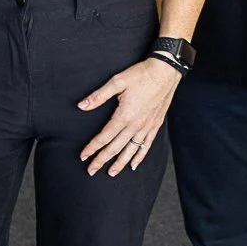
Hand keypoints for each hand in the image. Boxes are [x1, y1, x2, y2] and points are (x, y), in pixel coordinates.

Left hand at [79, 58, 181, 175]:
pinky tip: (134, 165)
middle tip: (91, 170)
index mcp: (124, 115)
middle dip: (102, 160)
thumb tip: (81, 106)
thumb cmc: (141, 75)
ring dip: (120, 163)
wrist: (165, 72)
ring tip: (111, 173)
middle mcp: (135, 125)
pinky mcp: (155, 125)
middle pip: (115, 148)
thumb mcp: (117, 81)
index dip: (92, 147)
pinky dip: (139, 156)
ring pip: (131, 150)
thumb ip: (98, 96)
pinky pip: (146, 146)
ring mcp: (146, 127)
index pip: (104, 137)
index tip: (83, 156)